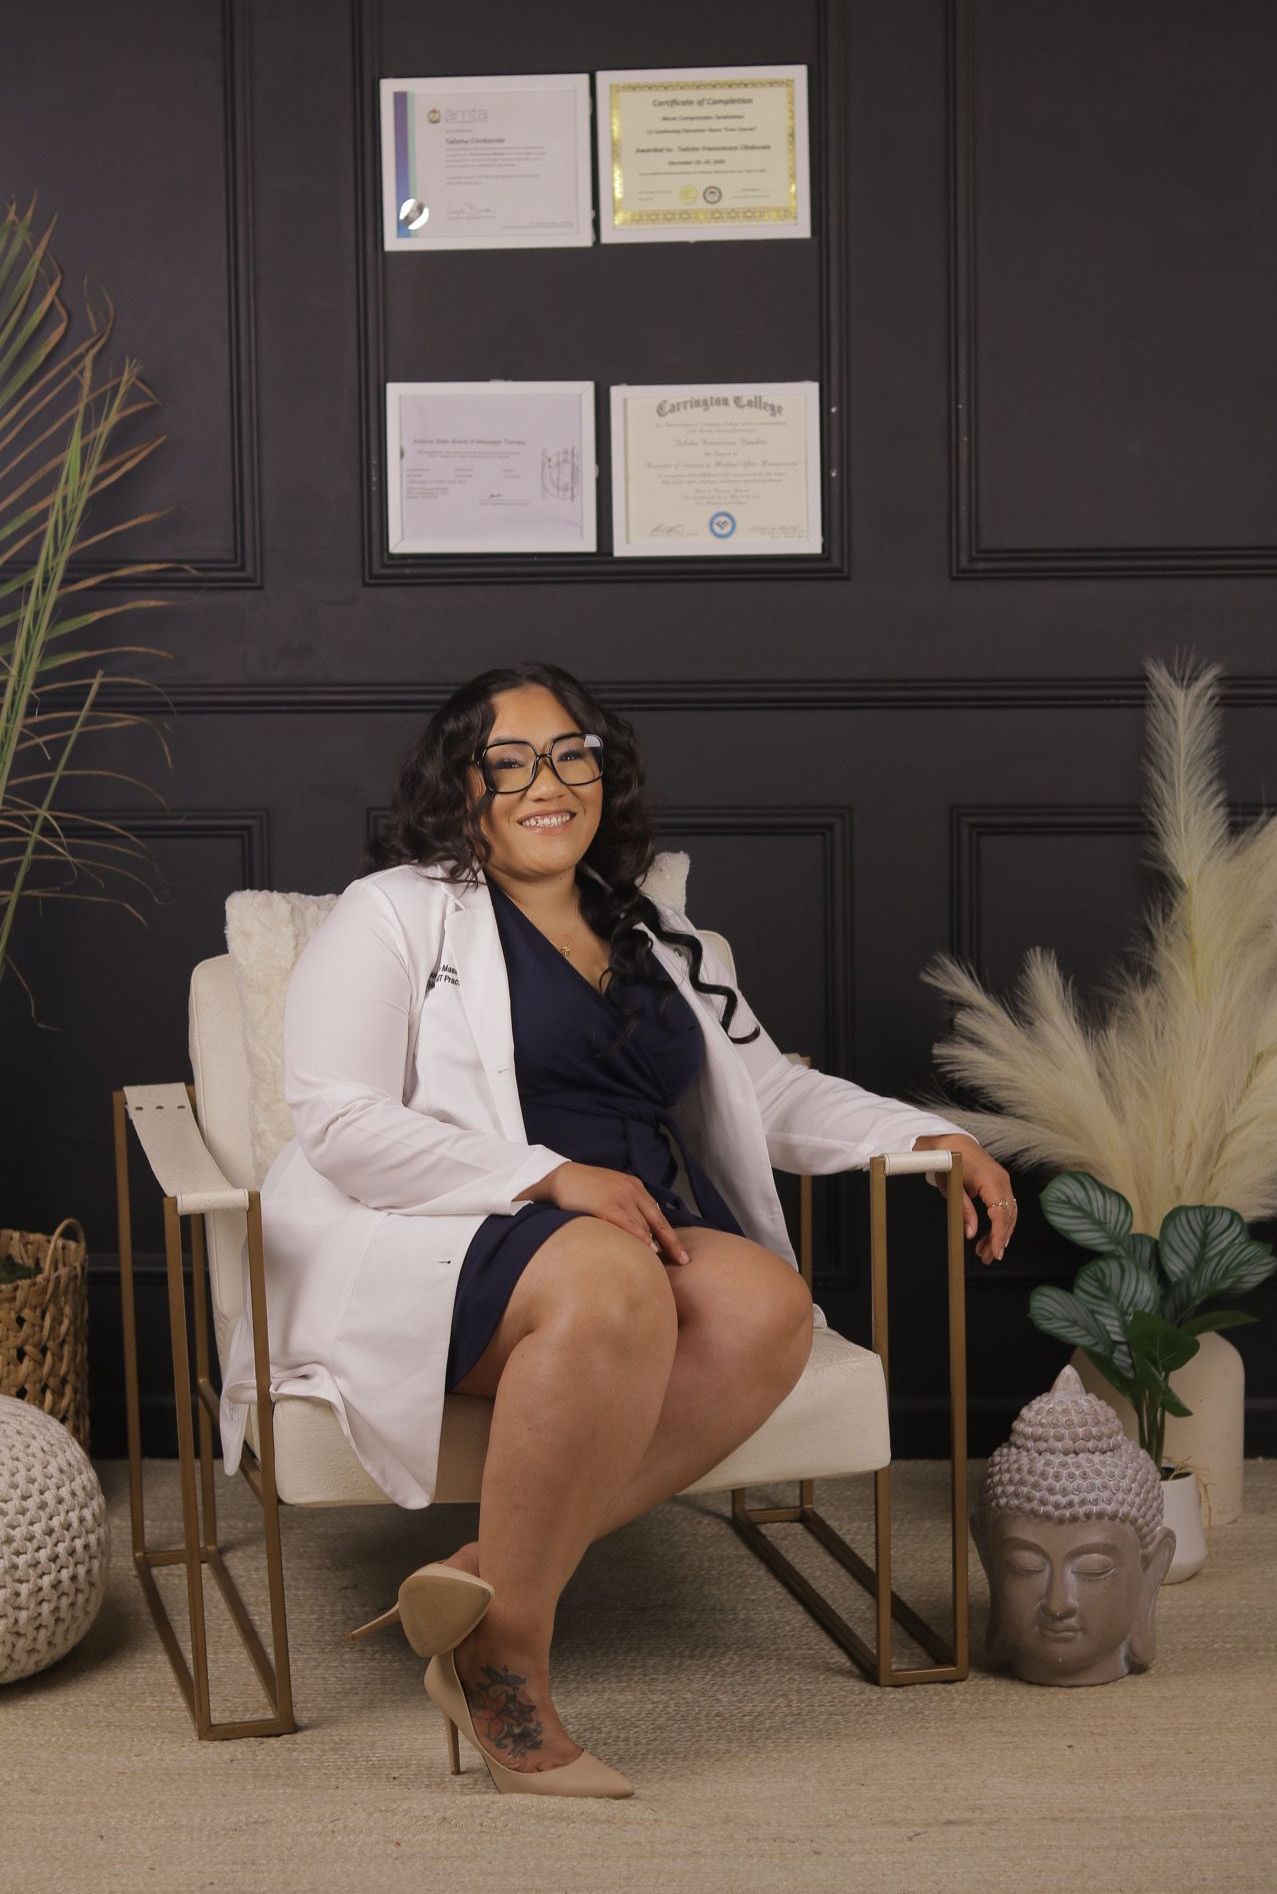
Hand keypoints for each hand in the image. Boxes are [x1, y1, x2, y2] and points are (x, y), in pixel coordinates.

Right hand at [519, 1162, 691, 1264]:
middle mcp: (632, 1191)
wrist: (560, 1177)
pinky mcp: (607, 1206)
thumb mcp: (610, 1192)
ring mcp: (621, 1198)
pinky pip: (629, 1225)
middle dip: (672, 1242)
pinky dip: (640, 1238)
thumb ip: (624, 1207)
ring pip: (645, 1226)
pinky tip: (649, 1251)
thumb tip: (637, 1232)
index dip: (670, 1234)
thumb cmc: (583, 1189)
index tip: (680, 1251)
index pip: (657, 1214)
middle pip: (659, 1221)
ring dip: (657, 1245)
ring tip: (667, 1264)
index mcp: (634, 1187)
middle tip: (684, 1261)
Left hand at [912, 1134, 1016, 1263]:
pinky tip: (991, 1235)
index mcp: (991, 1180)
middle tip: (989, 1257)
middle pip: (1009, 1217)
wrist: (951, 1140)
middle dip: (1000, 1239)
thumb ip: (964, 1211)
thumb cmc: (949, 1160)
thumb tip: (971, 1234)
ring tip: (986, 1251)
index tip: (995, 1252)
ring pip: (1009, 1214)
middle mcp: (1002, 1180)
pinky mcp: (1000, 1182)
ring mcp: (1003, 1181)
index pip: (1001, 1215)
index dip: (998, 1236)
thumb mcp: (951, 1188)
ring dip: (1000, 1233)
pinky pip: (1005, 1206)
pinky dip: (1000, 1222)